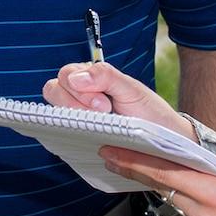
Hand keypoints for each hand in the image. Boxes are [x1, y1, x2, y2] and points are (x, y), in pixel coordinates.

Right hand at [44, 61, 187, 128]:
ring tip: (98, 125)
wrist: (162, 141)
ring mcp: (76, 114)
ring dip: (73, 117)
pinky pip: (59, 130)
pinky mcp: (76, 134)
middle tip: (103, 113)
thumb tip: (76, 77)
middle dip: (74, 103)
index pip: (65, 75)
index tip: (103, 104)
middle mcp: (79, 94)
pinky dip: (68, 132)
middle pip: (53, 89)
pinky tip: (88, 136)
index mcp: (91, 78)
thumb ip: (106, 76)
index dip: (78, 89)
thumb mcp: (132, 90)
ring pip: (53, 110)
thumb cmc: (149, 114)